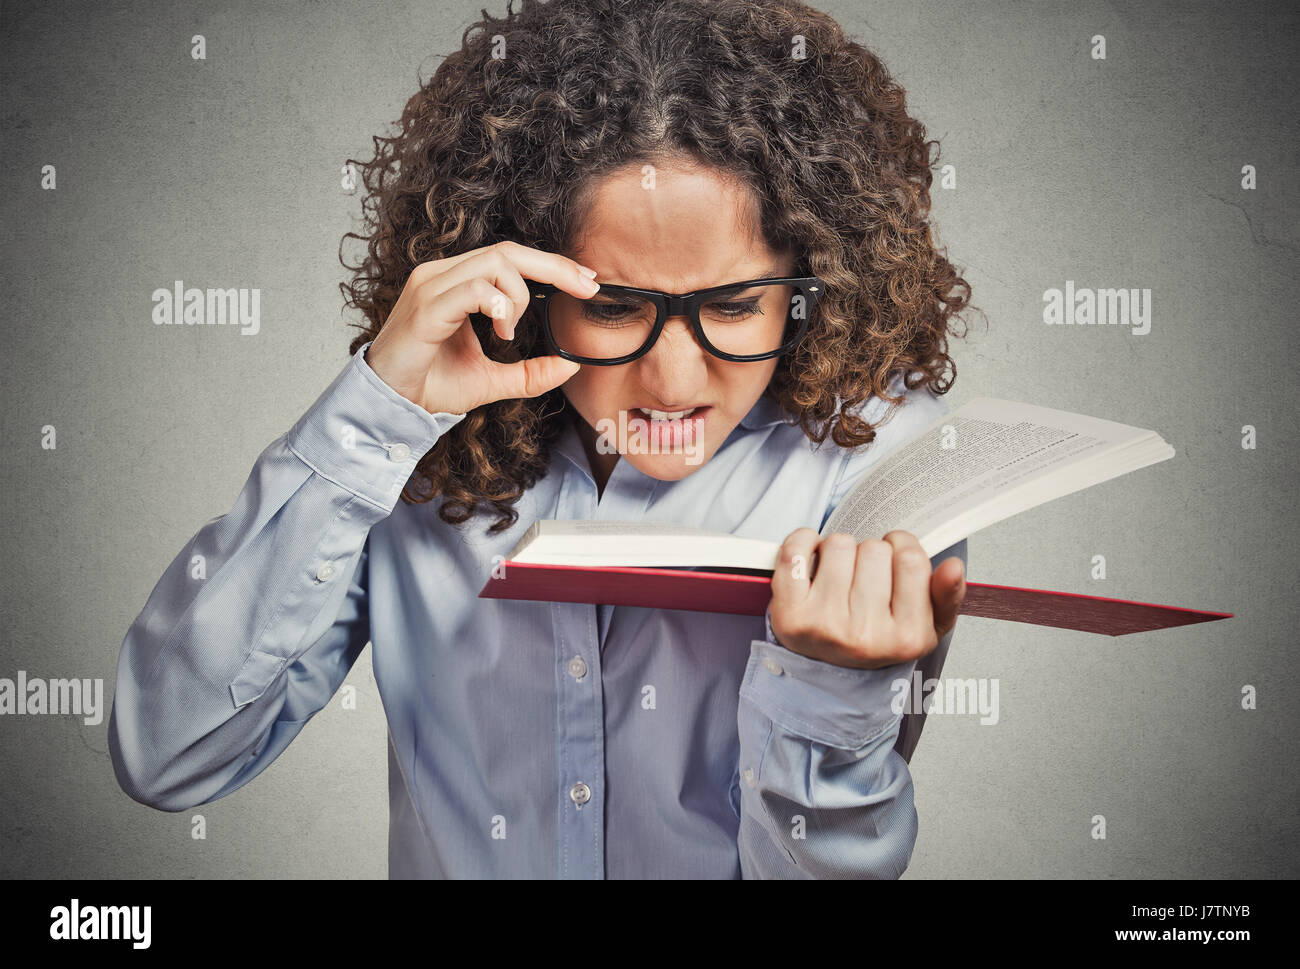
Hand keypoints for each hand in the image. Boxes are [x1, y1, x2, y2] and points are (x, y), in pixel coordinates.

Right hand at [364, 240, 600, 414]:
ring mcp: (432, 286)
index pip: (510, 257)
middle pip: (509, 250)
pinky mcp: (426, 308)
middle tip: (586, 288)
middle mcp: (443, 275)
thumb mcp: (493, 380)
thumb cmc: (432, 385)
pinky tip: (501, 331)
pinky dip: (497, 305)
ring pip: (494, 263)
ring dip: (518, 296)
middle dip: (555, 267)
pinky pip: (472, 288)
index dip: (552, 264)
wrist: (391, 405)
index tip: (587, 281)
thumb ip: (530, 373)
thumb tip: (571, 366)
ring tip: (510, 331)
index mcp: (457, 283)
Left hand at [768, 529, 964, 669]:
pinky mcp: (789, 614)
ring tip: (841, 573)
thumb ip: (947, 595)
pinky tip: (812, 556)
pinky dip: (803, 541)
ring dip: (840, 549)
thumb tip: (954, 566)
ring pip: (839, 544)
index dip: (902, 546)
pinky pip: (795, 550)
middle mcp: (866, 635)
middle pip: (874, 549)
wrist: (829, 674)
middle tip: (864, 574)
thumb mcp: (926, 625)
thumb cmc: (878, 638)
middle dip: (871, 553)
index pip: (911, 560)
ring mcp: (824, 625)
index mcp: (907, 637)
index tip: (895, 555)